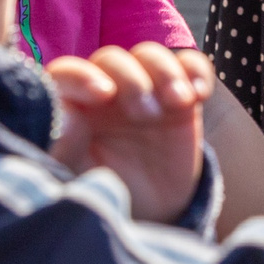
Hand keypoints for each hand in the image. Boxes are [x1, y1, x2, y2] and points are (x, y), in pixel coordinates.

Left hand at [47, 43, 215, 224]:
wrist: (147, 207)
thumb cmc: (102, 187)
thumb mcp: (77, 174)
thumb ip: (64, 147)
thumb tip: (66, 118)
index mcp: (75, 104)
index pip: (67, 73)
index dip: (81, 76)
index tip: (103, 95)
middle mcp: (107, 89)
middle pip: (112, 59)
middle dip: (131, 79)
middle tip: (143, 114)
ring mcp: (145, 89)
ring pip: (150, 55)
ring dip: (165, 73)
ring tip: (177, 102)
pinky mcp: (179, 96)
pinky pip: (190, 65)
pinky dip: (197, 71)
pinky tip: (199, 95)